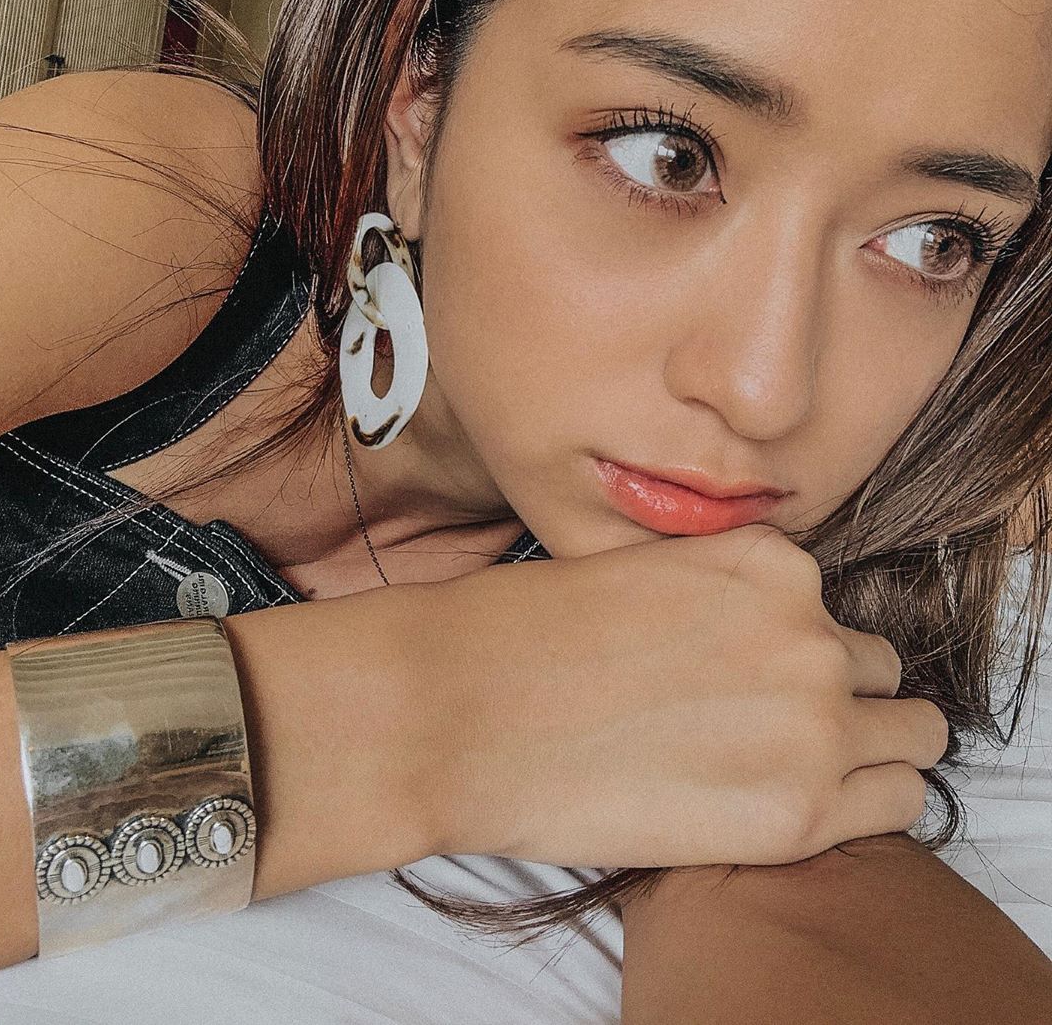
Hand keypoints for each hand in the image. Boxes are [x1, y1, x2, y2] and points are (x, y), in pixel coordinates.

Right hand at [418, 524, 947, 869]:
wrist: (460, 711)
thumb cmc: (525, 639)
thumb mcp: (638, 573)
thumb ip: (718, 597)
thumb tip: (745, 646)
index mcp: (767, 560)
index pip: (827, 606)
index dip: (785, 645)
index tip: (737, 677)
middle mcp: (809, 630)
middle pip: (873, 667)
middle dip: (829, 695)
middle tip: (755, 728)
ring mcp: (814, 718)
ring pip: (911, 732)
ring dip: (863, 749)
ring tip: (782, 769)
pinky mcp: (802, 810)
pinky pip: (900, 800)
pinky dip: (862, 803)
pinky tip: (790, 805)